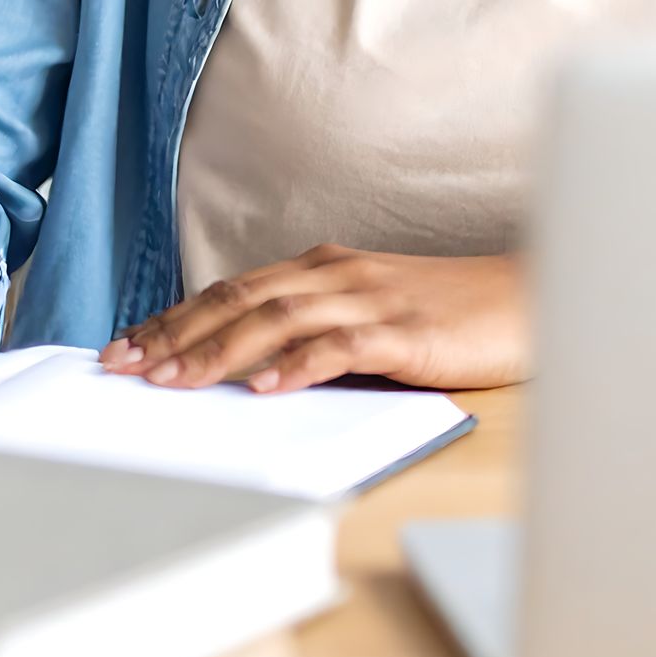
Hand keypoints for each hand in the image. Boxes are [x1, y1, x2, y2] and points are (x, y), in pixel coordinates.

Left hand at [100, 246, 526, 394]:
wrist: (532, 296)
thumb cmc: (453, 314)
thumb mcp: (374, 314)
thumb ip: (318, 330)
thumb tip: (248, 372)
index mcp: (326, 267)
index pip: (233, 289)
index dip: (174, 317)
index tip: (124, 347)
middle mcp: (339, 274)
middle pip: (241, 299)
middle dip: (176, 334)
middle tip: (123, 368)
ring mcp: (372, 299)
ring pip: (278, 319)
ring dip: (219, 352)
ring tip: (173, 382)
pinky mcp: (406, 331)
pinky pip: (343, 346)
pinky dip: (299, 364)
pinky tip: (266, 388)